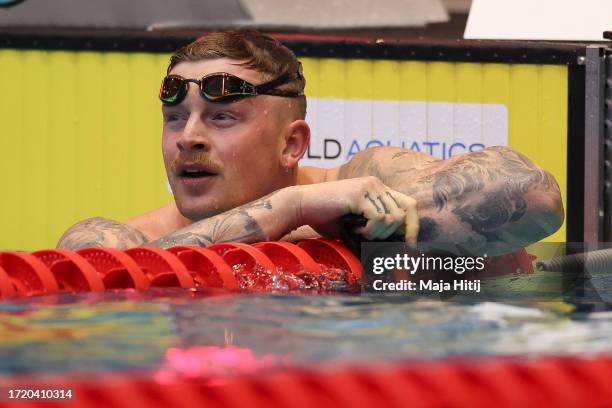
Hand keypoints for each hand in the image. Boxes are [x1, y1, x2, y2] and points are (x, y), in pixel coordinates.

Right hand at [296, 176, 418, 246]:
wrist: (301, 206)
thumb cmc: (325, 216)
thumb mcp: (356, 221)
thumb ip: (376, 227)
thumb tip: (398, 247)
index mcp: (377, 187)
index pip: (409, 204)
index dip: (412, 226)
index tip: (408, 246)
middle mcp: (376, 184)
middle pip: (407, 211)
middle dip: (395, 233)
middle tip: (375, 240)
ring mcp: (369, 187)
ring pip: (393, 218)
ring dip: (377, 233)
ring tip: (359, 232)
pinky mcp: (359, 194)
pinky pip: (378, 219)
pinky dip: (368, 231)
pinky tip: (354, 229)